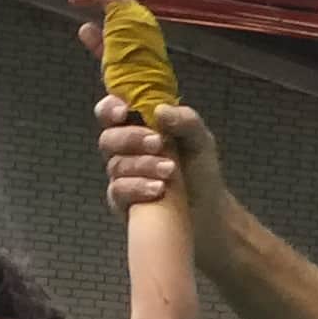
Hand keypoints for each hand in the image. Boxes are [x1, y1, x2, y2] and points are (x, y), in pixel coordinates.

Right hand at [96, 89, 223, 216]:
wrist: (209, 209)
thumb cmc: (200, 170)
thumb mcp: (200, 140)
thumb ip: (185, 120)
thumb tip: (160, 110)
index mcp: (137, 128)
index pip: (110, 113)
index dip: (110, 109)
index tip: (123, 111)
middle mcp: (125, 151)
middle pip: (108, 139)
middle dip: (131, 138)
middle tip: (158, 143)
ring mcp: (122, 177)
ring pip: (116, 165)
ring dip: (143, 165)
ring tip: (170, 169)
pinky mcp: (123, 202)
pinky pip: (119, 191)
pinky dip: (138, 187)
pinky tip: (159, 189)